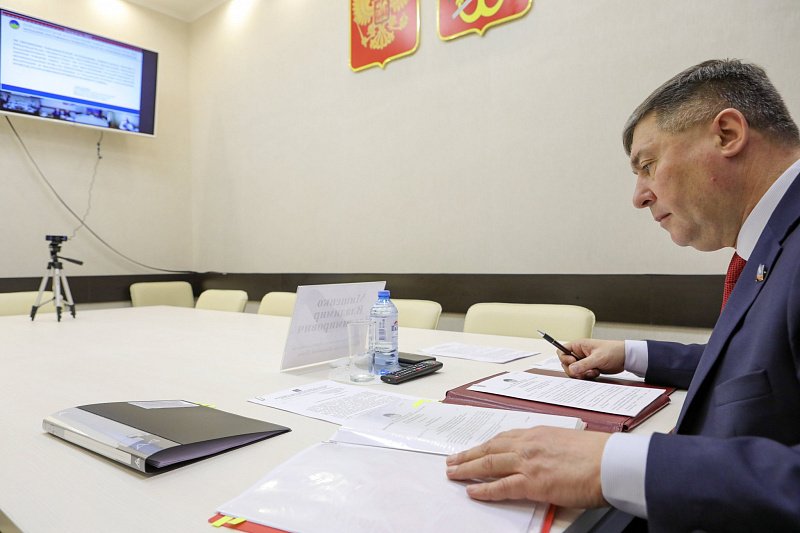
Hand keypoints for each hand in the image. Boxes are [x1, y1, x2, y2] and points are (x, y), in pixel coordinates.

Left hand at [445, 427, 609, 507]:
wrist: (610, 462)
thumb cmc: (598, 454)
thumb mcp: (568, 441)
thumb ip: (550, 447)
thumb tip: (545, 458)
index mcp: (538, 433)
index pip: (504, 438)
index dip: (487, 445)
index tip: (476, 448)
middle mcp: (529, 444)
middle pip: (490, 449)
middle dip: (469, 455)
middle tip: (452, 459)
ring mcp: (528, 462)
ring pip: (489, 464)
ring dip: (467, 468)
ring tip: (452, 473)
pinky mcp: (532, 482)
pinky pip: (500, 486)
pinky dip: (484, 489)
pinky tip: (471, 491)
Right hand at [558, 339, 625, 379]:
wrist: (625, 358)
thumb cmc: (613, 351)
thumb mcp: (598, 358)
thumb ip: (583, 364)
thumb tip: (571, 369)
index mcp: (579, 346)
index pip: (562, 351)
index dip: (565, 358)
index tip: (573, 362)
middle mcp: (579, 353)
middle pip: (566, 364)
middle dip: (574, 370)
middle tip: (584, 371)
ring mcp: (584, 361)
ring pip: (574, 371)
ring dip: (582, 374)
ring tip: (593, 371)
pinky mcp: (589, 368)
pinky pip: (582, 374)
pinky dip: (587, 376)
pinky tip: (596, 373)